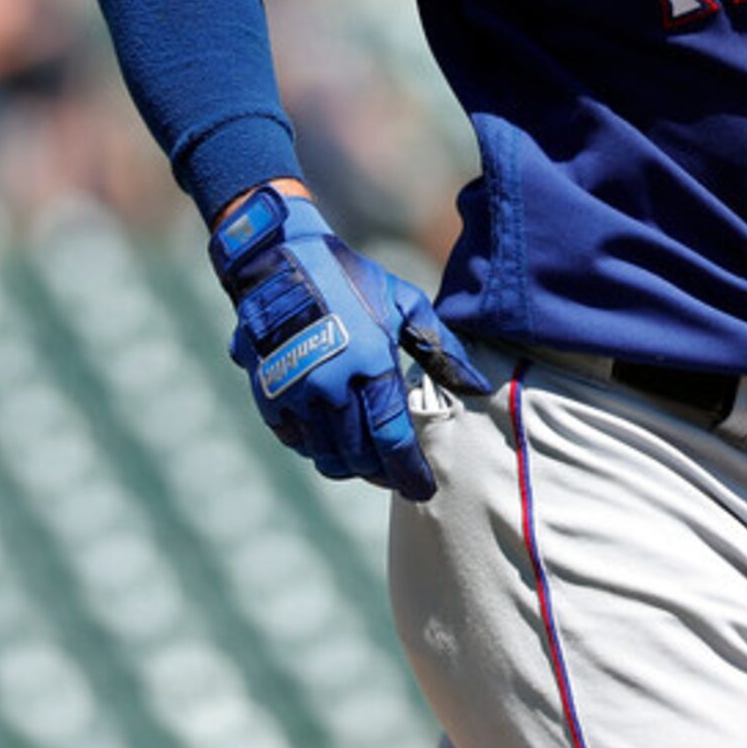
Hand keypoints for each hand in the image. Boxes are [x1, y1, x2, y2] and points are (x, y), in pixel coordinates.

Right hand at [208, 186, 490, 499]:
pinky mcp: (268, 394)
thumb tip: (478, 386)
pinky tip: (332, 439)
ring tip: (367, 460)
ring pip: (326, 456)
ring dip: (350, 465)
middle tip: (398, 475)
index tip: (424, 488)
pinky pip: (296, 441)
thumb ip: (441, 350)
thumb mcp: (404, 303)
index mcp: (370, 363)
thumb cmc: (350, 278)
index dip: (409, 470)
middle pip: (359, 456)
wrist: (277, 259)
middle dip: (382, 473)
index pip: (393, 438)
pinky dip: (317, 448)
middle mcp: (330, 386)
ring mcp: (295, 393)